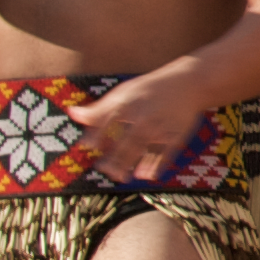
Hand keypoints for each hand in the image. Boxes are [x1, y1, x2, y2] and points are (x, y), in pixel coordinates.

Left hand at [73, 67, 204, 180]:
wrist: (188, 82)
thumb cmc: (149, 89)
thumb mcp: (123, 94)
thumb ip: (99, 108)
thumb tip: (72, 113)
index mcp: (129, 102)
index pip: (108, 120)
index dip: (96, 134)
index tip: (87, 147)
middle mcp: (144, 114)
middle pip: (126, 138)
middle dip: (115, 156)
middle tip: (103, 170)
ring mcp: (161, 125)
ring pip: (144, 147)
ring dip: (131, 163)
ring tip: (120, 177)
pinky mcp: (176, 133)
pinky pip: (165, 152)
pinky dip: (156, 164)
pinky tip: (146, 175)